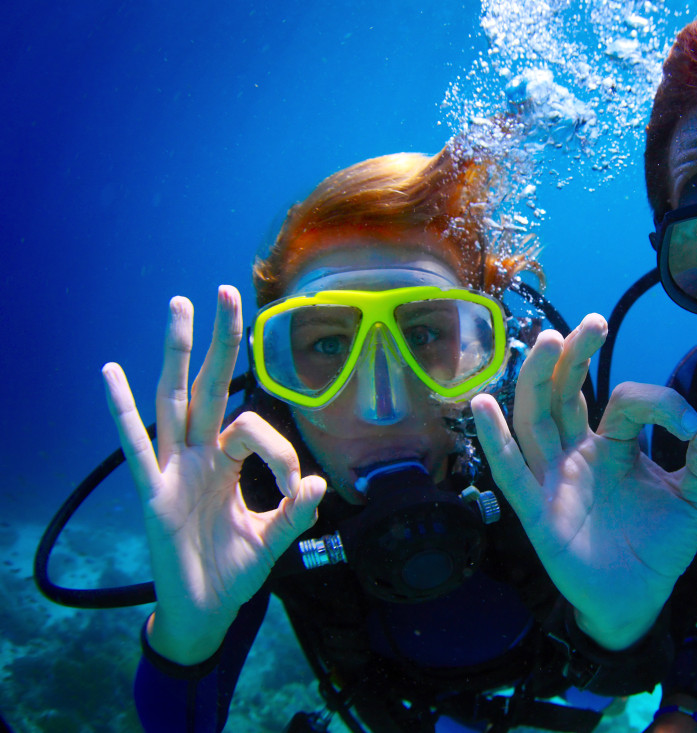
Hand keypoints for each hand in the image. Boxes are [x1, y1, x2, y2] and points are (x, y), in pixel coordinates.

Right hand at [102, 286, 325, 664]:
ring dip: (175, 354)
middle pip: (209, 386)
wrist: (204, 611)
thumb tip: (318, 484)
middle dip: (218, 340)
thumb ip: (295, 515)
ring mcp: (173, 469)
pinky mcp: (153, 493)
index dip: (283, 454)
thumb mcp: (273, 541)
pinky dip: (122, 412)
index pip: (255, 429)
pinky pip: (136, 448)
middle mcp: (199, 456)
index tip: (299, 491)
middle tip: (225, 290)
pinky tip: (110, 372)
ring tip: (178, 306)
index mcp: (228, 462)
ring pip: (174, 401)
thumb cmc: (233, 571)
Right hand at [471, 313, 696, 649]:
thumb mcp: (693, 503)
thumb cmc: (657, 547)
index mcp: (614, 445)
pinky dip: (495, 440)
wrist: (639, 599)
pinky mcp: (538, 511)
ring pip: (536, 419)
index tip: (690, 427)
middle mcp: (578, 452)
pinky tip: (483, 404)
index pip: (626, 402)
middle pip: (566, 393)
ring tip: (546, 341)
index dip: (660, 404)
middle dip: (576, 355)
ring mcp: (554, 478)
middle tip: (594, 324)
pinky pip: (511, 472)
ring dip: (537, 379)